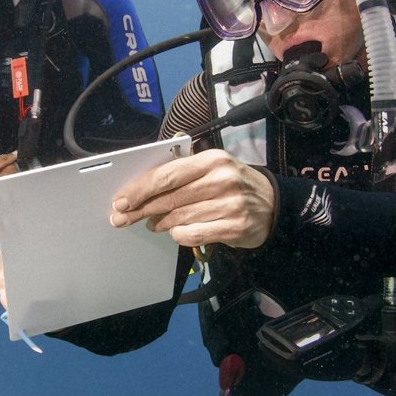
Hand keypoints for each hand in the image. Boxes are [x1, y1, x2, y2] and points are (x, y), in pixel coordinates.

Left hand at [109, 149, 273, 248]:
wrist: (275, 205)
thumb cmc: (235, 185)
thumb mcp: (214, 168)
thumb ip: (183, 174)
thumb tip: (143, 190)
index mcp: (212, 160)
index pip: (168, 174)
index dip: (140, 188)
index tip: (121, 199)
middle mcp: (222, 180)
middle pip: (170, 198)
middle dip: (141, 209)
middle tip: (122, 217)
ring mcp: (230, 205)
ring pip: (180, 218)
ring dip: (160, 223)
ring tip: (152, 224)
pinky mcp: (234, 227)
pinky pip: (194, 234)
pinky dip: (180, 235)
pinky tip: (176, 232)